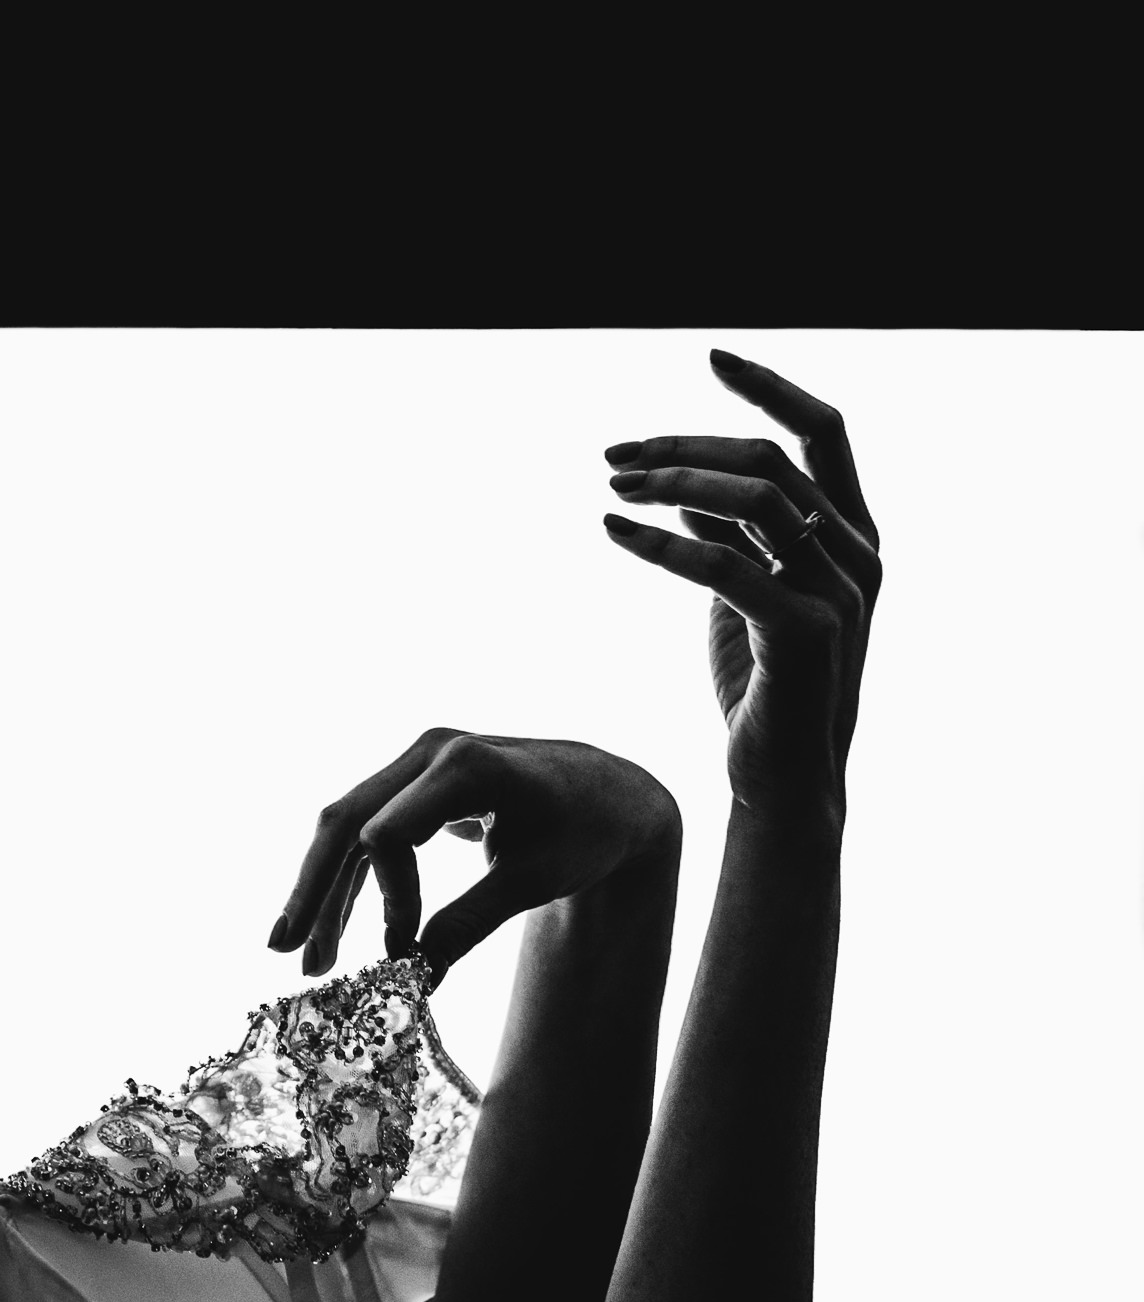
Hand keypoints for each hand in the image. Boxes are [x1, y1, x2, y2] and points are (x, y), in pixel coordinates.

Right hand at [265, 730, 681, 981]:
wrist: (612, 794)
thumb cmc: (584, 833)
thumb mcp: (535, 882)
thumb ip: (471, 923)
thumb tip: (414, 976)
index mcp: (464, 767)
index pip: (387, 834)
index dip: (389, 897)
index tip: (406, 947)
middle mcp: (430, 753)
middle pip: (344, 821)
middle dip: (312, 890)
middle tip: (283, 951)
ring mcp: (418, 763)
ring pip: (347, 827)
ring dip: (325, 892)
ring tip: (308, 956)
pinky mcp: (415, 783)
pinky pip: (367, 828)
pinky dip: (350, 878)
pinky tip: (334, 925)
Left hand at [602, 350, 881, 825]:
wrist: (780, 779)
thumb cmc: (761, 684)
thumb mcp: (743, 594)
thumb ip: (732, 533)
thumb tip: (686, 483)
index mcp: (851, 534)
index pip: (824, 431)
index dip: (771, 387)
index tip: (712, 355)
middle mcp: (857, 554)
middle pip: (768, 457)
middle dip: (683, 443)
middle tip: (612, 455)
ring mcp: (839, 591)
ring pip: (752, 497)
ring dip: (670, 480)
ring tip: (612, 488)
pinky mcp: (806, 631)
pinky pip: (724, 562)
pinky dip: (660, 541)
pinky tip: (612, 532)